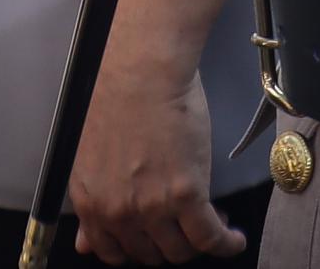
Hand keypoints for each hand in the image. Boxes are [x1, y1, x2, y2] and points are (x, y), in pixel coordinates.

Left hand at [73, 64, 239, 261]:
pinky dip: (226, 243)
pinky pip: (210, 237)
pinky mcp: (186, 194)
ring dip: (197, 243)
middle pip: (149, 253)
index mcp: (91, 203)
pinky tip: (233, 239)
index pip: (112, 251)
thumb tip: (86, 243)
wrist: (141, 69)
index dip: (136, 247)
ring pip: (180, 250)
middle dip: (167, 243)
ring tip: (211, 222)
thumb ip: (91, 205)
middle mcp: (119, 212)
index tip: (149, 237)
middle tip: (182, 223)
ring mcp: (152, 206)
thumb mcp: (89, 158)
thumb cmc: (115, 97)